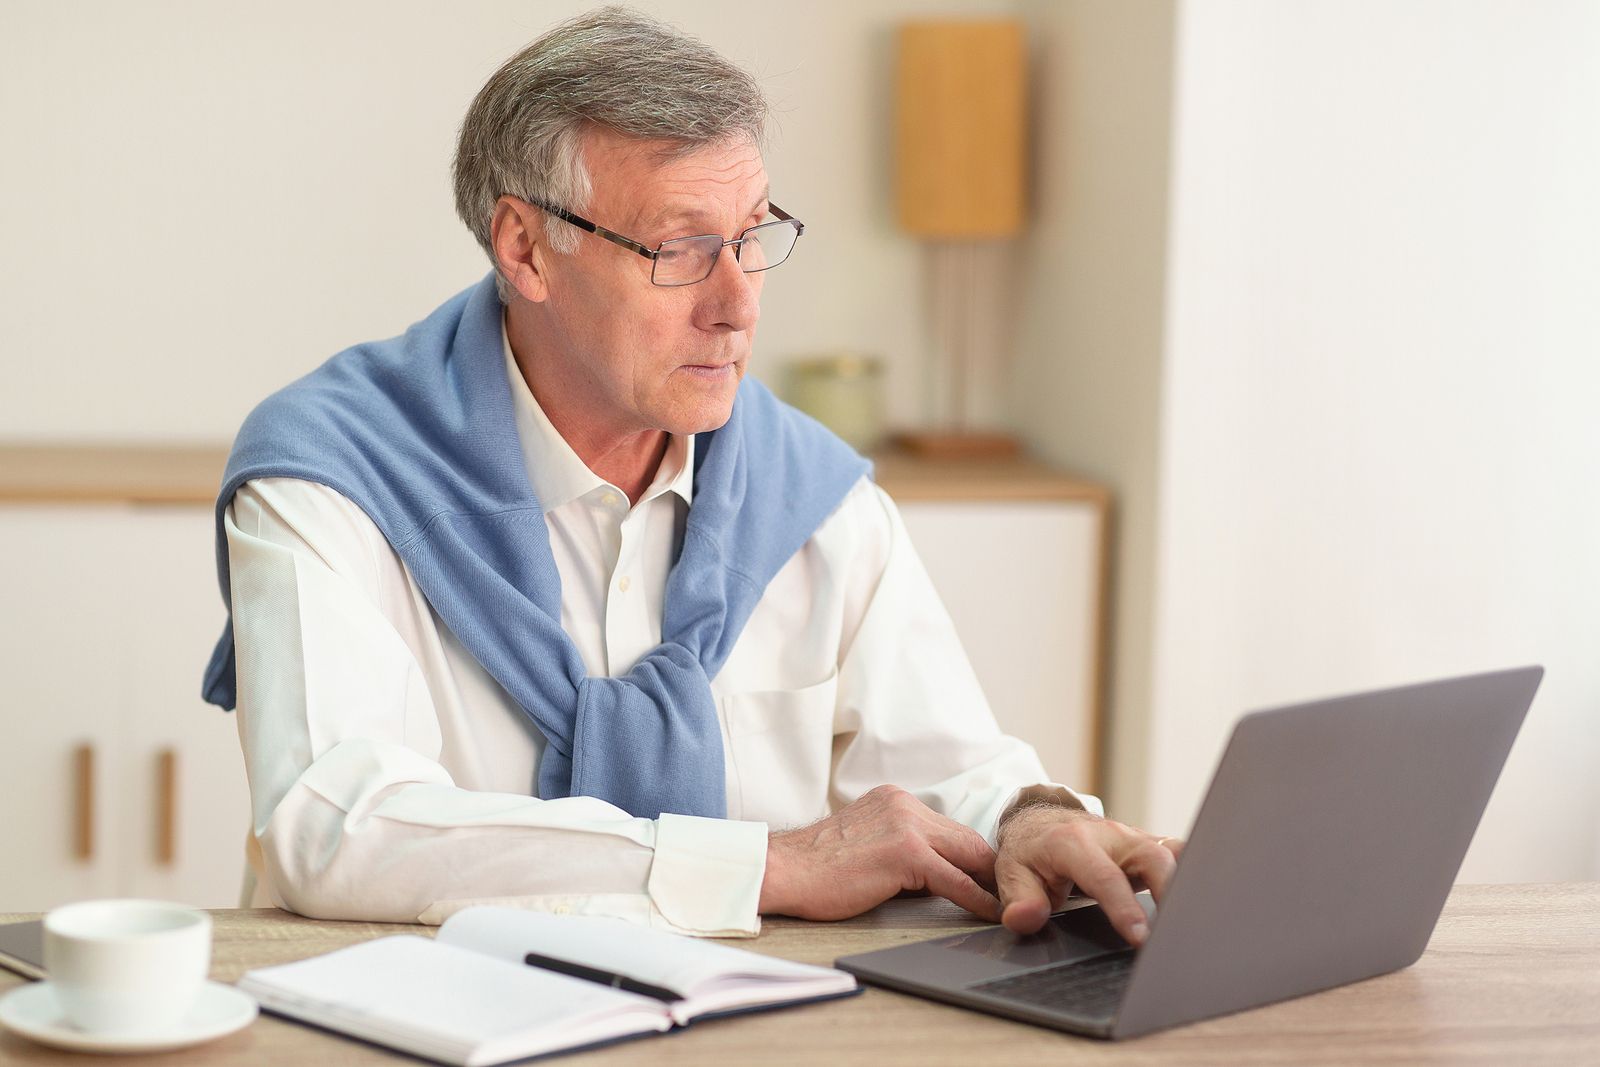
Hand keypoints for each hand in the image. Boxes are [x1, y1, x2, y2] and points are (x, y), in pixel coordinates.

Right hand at [759, 785, 1001, 922]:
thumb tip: (937, 878)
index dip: (972, 857)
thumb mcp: (867, 843)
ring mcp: (906, 825)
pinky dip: (977, 898)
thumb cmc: (817, 868)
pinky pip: (954, 879)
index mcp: (894, 799)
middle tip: (1013, 894)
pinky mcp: (904, 852)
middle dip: (990, 869)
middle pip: (965, 838)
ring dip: (990, 883)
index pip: (948, 828)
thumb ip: (901, 849)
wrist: (784, 870)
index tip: (992, 879)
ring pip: (966, 854)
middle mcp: (904, 804)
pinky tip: (990, 913)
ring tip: (1012, 905)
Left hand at [994, 803, 1182, 945]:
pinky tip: (1200, 904)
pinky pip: (1179, 854)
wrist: (1043, 824)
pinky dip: (1193, 875)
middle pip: (1153, 858)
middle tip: (1176, 934)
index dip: (1123, 907)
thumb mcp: (1012, 874)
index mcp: (1072, 843)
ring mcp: (1134, 838)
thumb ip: (1020, 899)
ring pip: (1173, 855)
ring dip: (1187, 886)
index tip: (1140, 937)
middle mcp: (1109, 836)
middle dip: (1170, 892)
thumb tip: (1025, 919)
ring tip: (1196, 924)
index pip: (1104, 876)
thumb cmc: (1031, 854)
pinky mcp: (1149, 845)